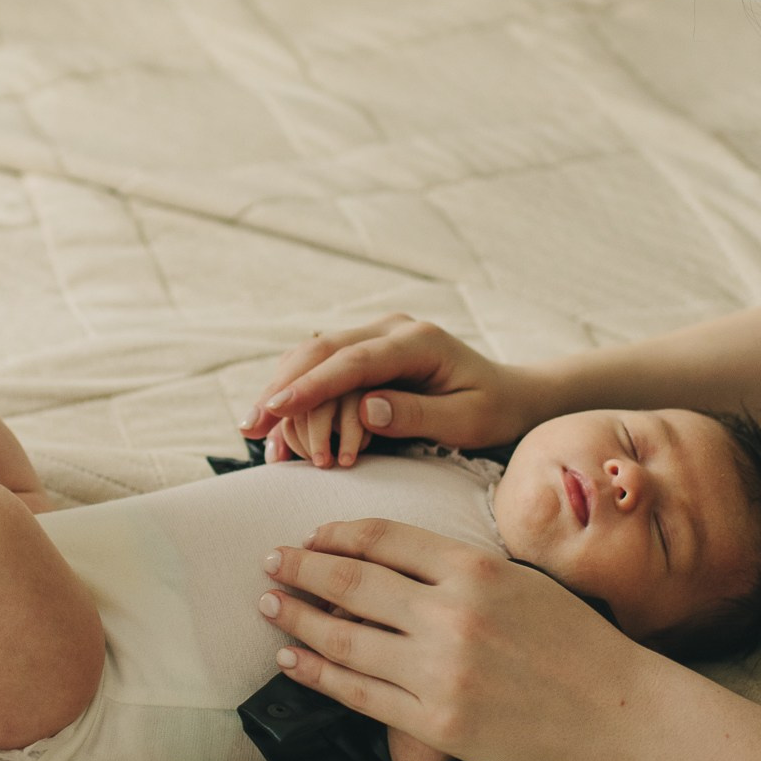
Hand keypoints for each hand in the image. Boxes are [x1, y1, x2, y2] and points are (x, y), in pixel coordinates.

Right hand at [240, 316, 547, 464]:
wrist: (511, 395)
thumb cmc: (494, 412)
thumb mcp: (467, 420)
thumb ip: (417, 414)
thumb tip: (365, 409)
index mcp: (418, 341)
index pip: (353, 360)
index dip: (311, 385)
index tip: (276, 408)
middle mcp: (392, 329)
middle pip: (322, 349)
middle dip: (282, 387)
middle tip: (249, 426)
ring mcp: (377, 336)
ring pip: (314, 354)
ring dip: (282, 389)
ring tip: (252, 430)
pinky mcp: (369, 353)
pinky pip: (323, 366)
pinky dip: (296, 390)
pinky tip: (274, 421)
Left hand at [258, 518, 644, 760]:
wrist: (612, 706)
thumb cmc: (567, 638)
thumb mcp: (515, 578)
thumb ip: (452, 567)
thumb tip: (380, 560)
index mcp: (473, 568)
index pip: (384, 538)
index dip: (336, 533)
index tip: (310, 535)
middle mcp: (452, 614)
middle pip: (353, 582)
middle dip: (301, 567)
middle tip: (270, 560)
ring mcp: (440, 671)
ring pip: (344, 638)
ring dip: (297, 618)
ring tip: (269, 604)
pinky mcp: (435, 721)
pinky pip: (359, 694)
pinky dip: (316, 674)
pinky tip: (291, 661)